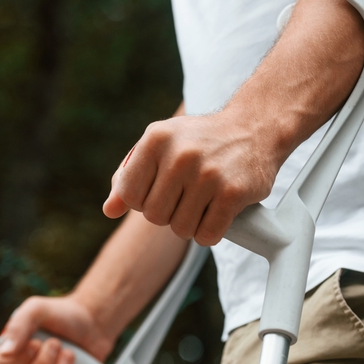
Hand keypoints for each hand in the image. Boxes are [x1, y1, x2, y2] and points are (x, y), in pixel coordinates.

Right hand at [0, 295, 114, 363]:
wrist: (92, 320)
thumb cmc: (61, 313)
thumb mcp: (37, 309)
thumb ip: (18, 326)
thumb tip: (6, 352)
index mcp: (14, 347)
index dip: (19, 359)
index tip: (36, 343)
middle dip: (46, 361)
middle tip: (57, 342)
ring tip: (71, 352)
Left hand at [102, 111, 281, 244]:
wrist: (254, 128)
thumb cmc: (199, 141)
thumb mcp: (160, 145)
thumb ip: (130, 175)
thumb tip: (109, 210)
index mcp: (156, 139)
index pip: (129, 195)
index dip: (143, 201)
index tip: (160, 190)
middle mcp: (180, 155)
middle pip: (154, 216)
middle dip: (168, 213)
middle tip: (186, 196)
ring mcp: (208, 174)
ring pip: (181, 229)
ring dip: (190, 224)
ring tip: (203, 202)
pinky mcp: (233, 193)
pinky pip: (207, 235)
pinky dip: (210, 233)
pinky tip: (217, 213)